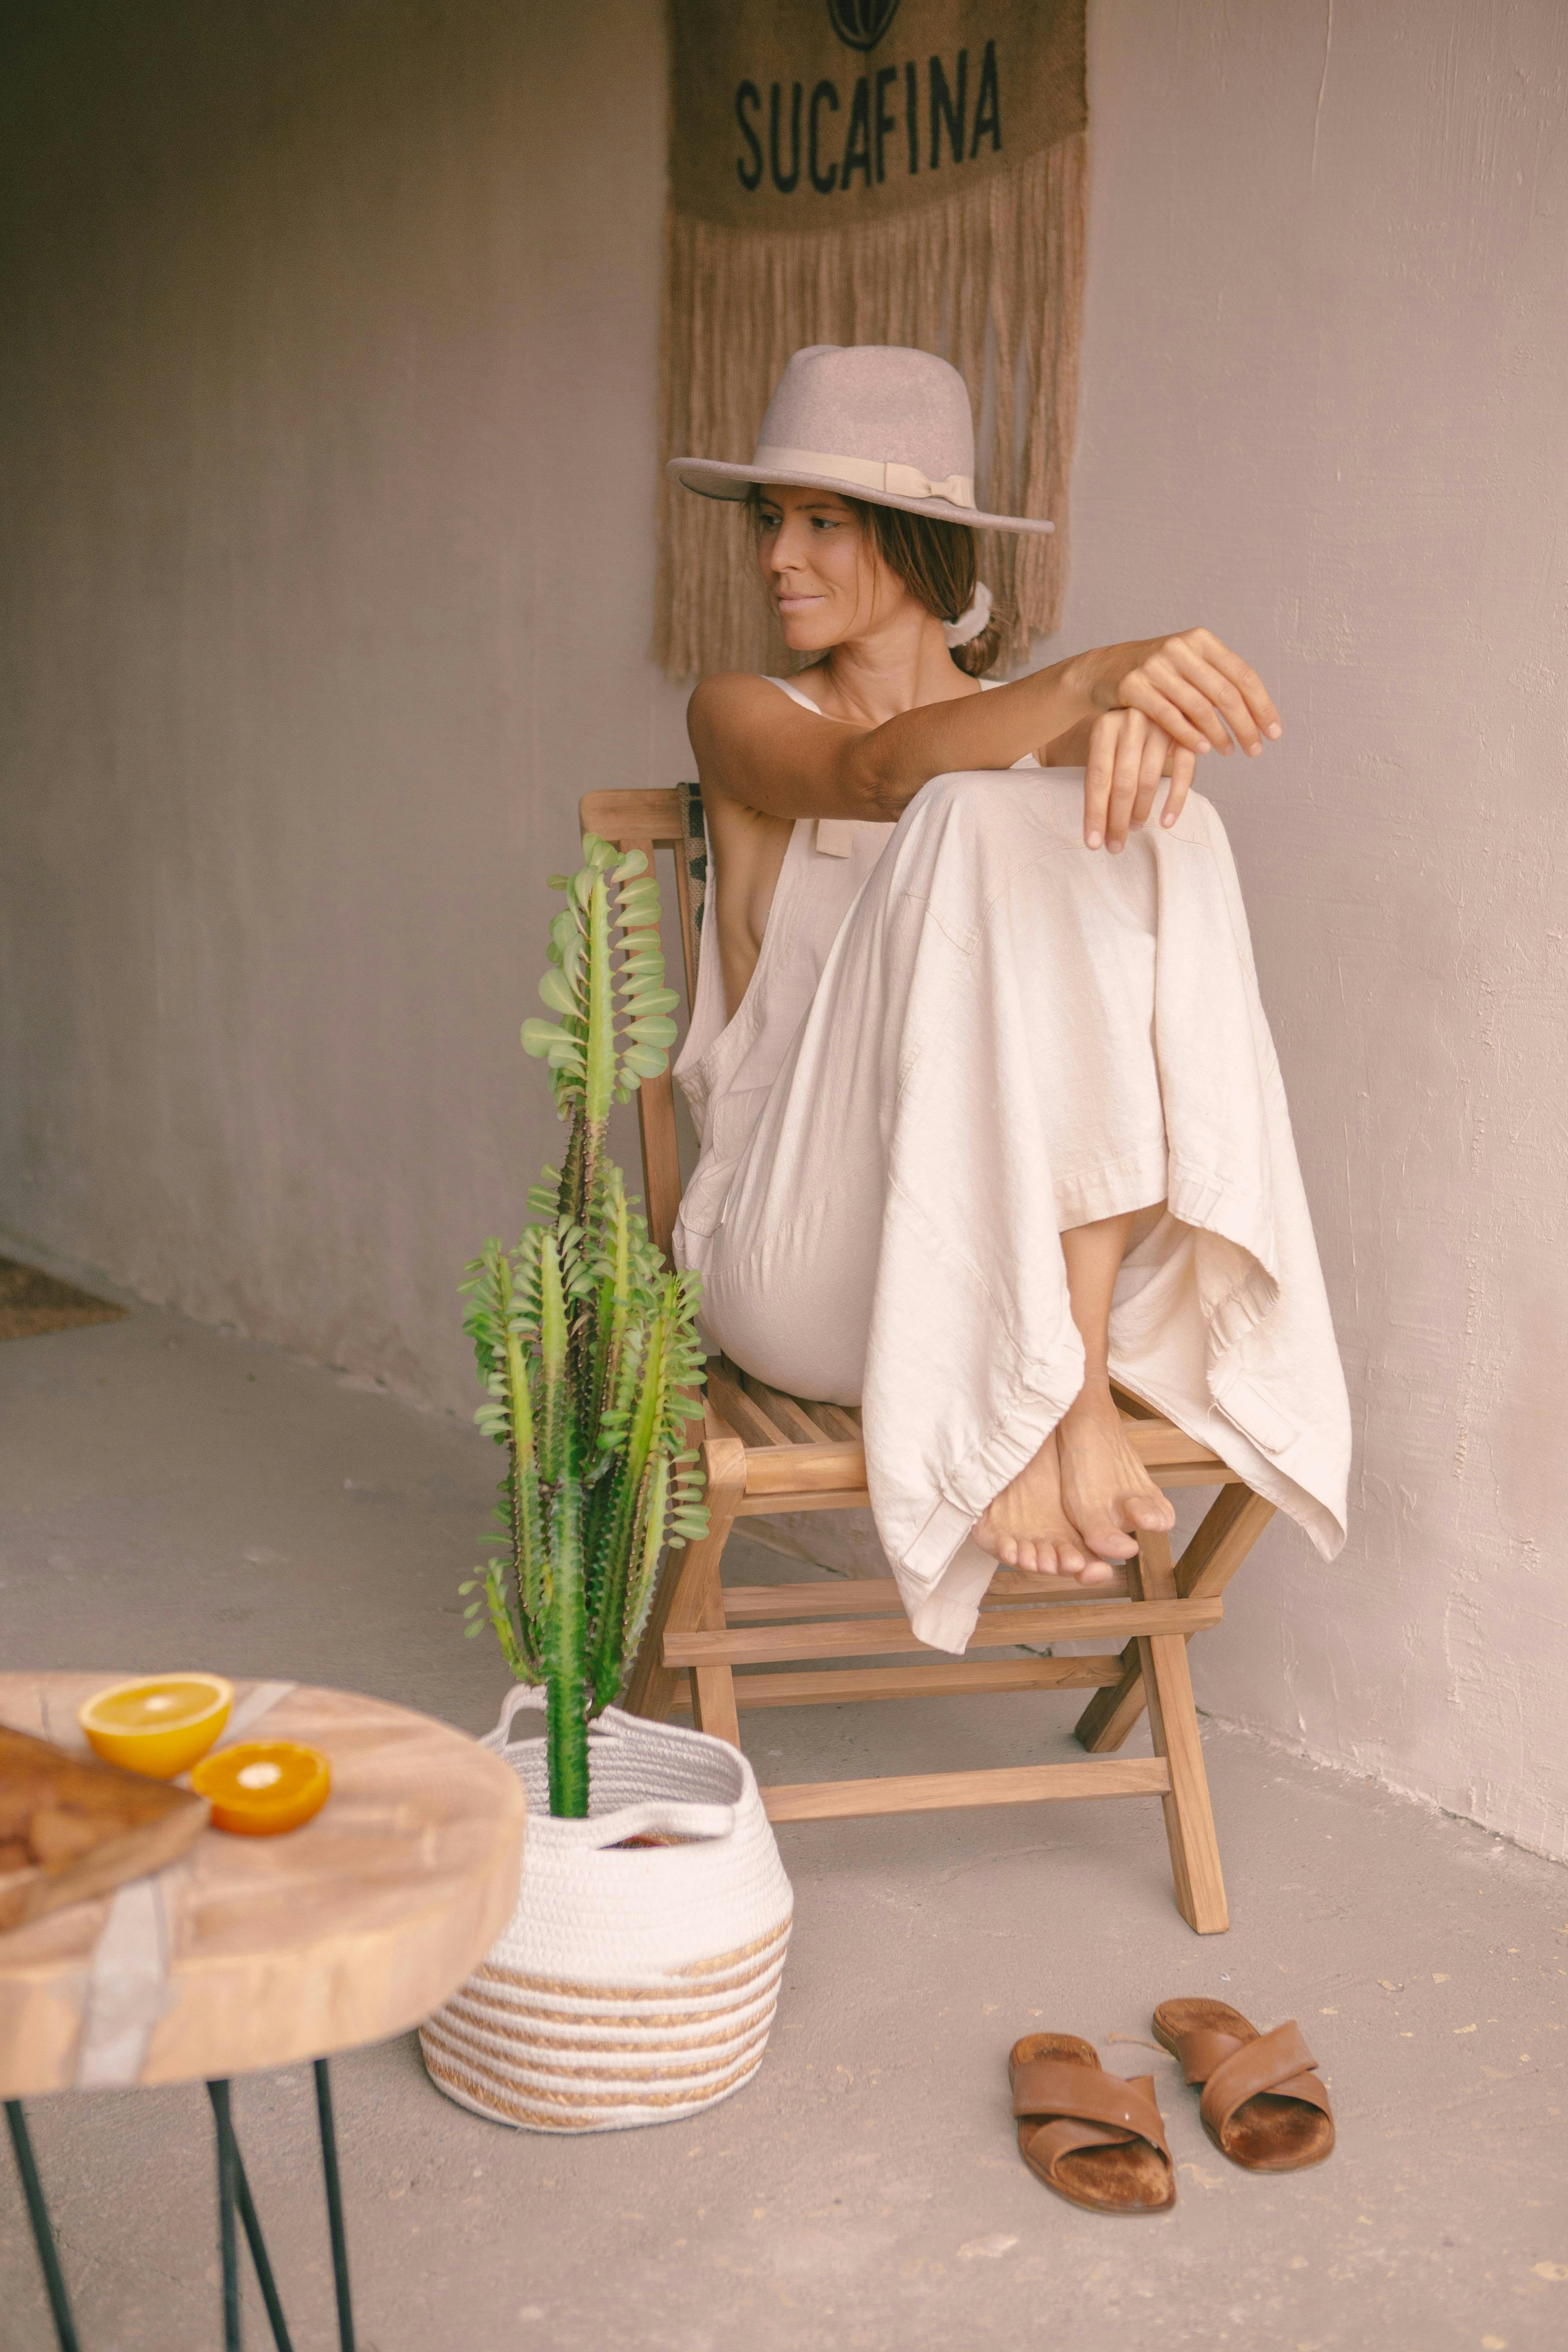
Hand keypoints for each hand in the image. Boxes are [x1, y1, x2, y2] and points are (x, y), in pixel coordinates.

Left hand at [1081, 709, 1195, 850]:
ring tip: (1135, 827)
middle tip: (1116, 846)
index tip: (1093, 844)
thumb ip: (1102, 775)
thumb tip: (1097, 826)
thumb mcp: (1105, 743)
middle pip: (1122, 783)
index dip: (1094, 814)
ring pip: (1149, 780)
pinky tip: (1167, 822)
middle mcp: (1131, 723)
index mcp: (1105, 726)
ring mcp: (1162, 726)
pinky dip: (1176, 801)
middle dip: (1117, 821)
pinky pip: (1184, 773)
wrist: (1158, 692)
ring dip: (1141, 811)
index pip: (1097, 778)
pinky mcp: (1188, 733)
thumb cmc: (1124, 731)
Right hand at [1091, 628, 1281, 760]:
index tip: (1274, 733)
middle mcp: (1180, 648)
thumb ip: (1218, 679)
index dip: (1262, 706)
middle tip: (1255, 750)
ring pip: (1199, 706)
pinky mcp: (1133, 685)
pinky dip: (1188, 735)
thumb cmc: (1156, 674)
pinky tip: (1202, 750)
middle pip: (1225, 693)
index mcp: (1201, 640)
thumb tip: (1258, 711)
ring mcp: (1155, 665)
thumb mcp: (1189, 665)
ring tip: (1229, 752)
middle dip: (1245, 725)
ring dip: (1219, 734)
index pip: (1243, 675)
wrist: (1104, 669)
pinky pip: (1168, 716)